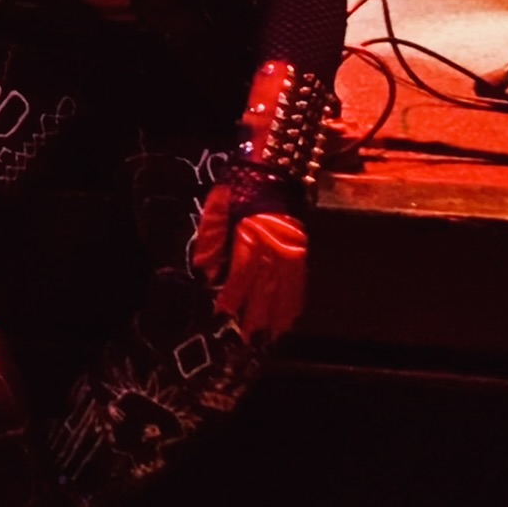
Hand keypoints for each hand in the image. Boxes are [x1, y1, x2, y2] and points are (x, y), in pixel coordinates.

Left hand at [192, 183, 307, 339]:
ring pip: (286, 289)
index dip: (232, 296)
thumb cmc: (239, 187)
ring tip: (271, 336)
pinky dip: (296, 300)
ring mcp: (292, 249)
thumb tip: (205, 272)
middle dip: (256, 314)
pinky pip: (301, 280)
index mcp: (250, 236)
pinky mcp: (303, 248)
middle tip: (248, 339)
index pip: (241, 275)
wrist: (274, 168)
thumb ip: (211, 240)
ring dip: (278, 314)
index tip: (224, 314)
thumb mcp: (216, 207)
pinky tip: (291, 316)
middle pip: (265, 288)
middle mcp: (274, 247)